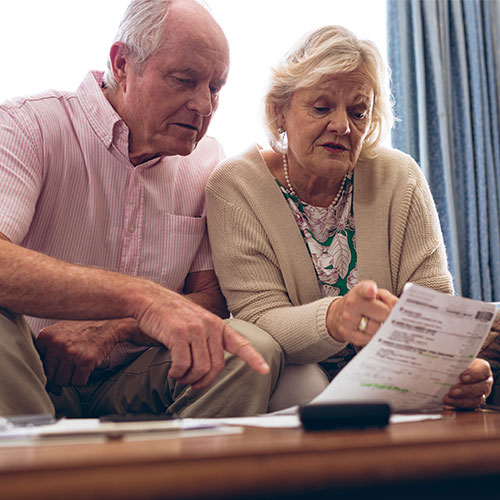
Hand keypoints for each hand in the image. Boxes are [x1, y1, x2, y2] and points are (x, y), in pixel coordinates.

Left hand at [35, 319, 130, 391]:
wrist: (108, 324)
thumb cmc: (84, 330)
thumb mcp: (59, 333)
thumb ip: (48, 352)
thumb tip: (49, 385)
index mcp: (46, 336)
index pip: (39, 366)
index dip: (51, 369)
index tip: (59, 366)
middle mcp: (56, 344)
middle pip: (51, 376)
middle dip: (62, 375)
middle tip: (72, 366)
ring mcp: (71, 352)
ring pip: (63, 381)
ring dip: (72, 378)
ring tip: (79, 365)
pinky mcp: (85, 360)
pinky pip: (78, 382)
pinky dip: (83, 379)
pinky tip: (87, 367)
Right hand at [133, 285, 269, 389]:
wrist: (151, 299)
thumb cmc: (172, 315)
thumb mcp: (197, 323)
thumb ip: (208, 341)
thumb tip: (211, 368)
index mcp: (218, 325)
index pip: (240, 344)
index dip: (253, 358)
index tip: (264, 370)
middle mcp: (210, 326)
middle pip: (216, 366)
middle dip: (204, 381)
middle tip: (193, 383)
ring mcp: (195, 329)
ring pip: (200, 368)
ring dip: (188, 379)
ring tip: (180, 376)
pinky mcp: (178, 334)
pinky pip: (183, 365)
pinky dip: (177, 374)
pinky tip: (172, 372)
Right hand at [326, 281, 397, 344]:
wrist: (337, 315)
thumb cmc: (360, 303)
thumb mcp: (373, 294)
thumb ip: (387, 297)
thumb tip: (400, 309)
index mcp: (359, 291)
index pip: (364, 289)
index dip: (369, 290)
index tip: (371, 291)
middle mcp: (352, 304)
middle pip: (383, 312)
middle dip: (385, 314)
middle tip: (380, 313)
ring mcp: (349, 320)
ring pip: (377, 328)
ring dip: (379, 327)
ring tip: (372, 321)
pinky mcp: (348, 334)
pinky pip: (370, 339)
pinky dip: (372, 336)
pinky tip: (367, 329)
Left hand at [443, 358, 492, 408]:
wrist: (458, 373)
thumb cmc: (458, 365)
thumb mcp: (457, 361)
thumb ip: (452, 362)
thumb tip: (439, 363)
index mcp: (482, 368)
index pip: (483, 370)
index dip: (474, 374)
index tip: (462, 377)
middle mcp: (484, 382)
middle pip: (481, 387)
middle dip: (466, 390)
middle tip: (452, 391)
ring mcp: (481, 394)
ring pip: (477, 400)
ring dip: (461, 401)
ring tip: (448, 399)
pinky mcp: (474, 403)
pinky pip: (469, 408)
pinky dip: (458, 406)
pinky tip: (448, 405)